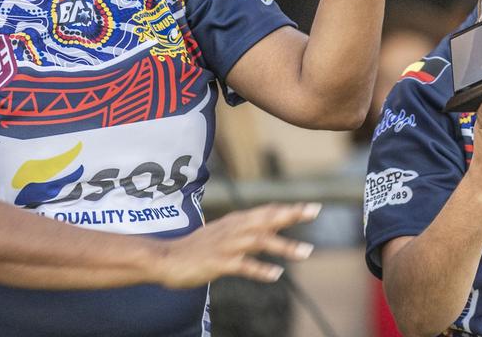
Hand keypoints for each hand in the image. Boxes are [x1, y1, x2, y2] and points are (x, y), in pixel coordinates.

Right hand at [155, 202, 320, 287]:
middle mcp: (234, 229)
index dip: (289, 209)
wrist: (167, 258)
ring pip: (260, 241)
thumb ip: (245, 229)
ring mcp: (227, 245)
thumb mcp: (223, 233)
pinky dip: (260, 269)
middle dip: (292, 215)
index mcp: (236, 221)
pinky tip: (276, 274)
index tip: (312, 207)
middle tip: (315, 212)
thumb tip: (267, 227)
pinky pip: (244, 266)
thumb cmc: (197, 248)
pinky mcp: (219, 263)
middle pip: (267, 218)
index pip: (267, 211)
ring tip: (307, 252)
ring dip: (284, 246)